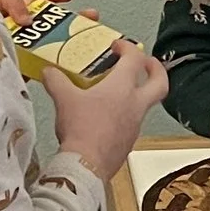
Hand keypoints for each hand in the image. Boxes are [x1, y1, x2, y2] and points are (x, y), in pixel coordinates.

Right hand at [53, 37, 171, 181]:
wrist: (86, 165)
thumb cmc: (81, 129)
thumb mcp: (63, 99)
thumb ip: (56, 80)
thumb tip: (49, 72)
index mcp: (122, 87)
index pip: (135, 58)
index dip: (128, 47)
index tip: (118, 45)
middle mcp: (135, 105)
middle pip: (160, 82)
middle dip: (156, 69)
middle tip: (147, 63)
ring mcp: (135, 125)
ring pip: (146, 105)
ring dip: (137, 94)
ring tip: (118, 93)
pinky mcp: (128, 142)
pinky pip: (132, 123)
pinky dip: (124, 116)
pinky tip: (107, 118)